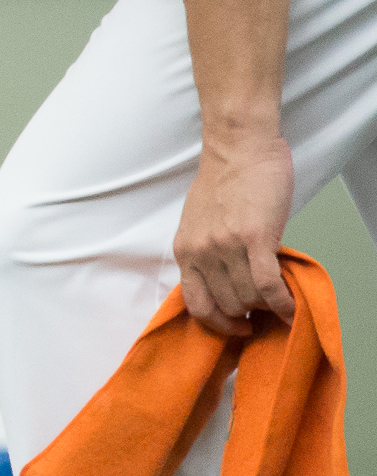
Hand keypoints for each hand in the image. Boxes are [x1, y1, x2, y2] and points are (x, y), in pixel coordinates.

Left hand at [173, 136, 294, 335]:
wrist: (238, 148)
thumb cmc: (224, 180)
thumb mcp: (199, 222)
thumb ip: (207, 252)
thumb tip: (226, 280)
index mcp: (184, 250)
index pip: (196, 304)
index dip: (218, 323)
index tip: (235, 327)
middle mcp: (201, 253)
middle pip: (227, 304)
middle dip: (248, 313)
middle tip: (264, 311)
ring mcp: (226, 247)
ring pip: (249, 297)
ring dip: (266, 307)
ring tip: (279, 304)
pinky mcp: (255, 238)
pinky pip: (268, 285)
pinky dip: (282, 303)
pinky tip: (290, 309)